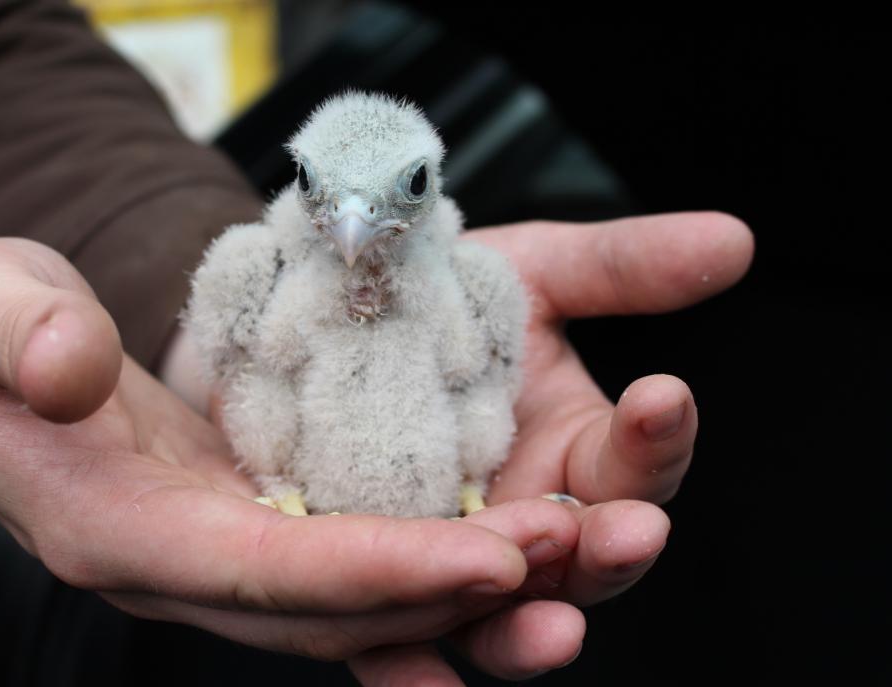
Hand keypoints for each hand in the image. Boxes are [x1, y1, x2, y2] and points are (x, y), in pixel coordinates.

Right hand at [0, 238, 588, 659]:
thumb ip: (20, 335)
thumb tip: (70, 365)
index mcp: (117, 528)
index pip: (263, 572)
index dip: (379, 572)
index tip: (493, 559)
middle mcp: (179, 566)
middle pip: (331, 608)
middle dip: (453, 588)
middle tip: (574, 547)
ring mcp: (218, 557)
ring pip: (353, 602)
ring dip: (459, 584)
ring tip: (569, 544)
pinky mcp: (249, 530)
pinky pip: (349, 567)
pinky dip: (424, 561)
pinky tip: (503, 541)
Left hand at [348, 212, 753, 683]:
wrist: (336, 311)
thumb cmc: (446, 296)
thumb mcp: (531, 271)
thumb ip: (623, 268)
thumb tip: (732, 240)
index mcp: (574, 456)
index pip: (633, 465)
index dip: (653, 439)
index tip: (662, 396)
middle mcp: (524, 521)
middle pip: (583, 561)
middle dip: (609, 549)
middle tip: (627, 529)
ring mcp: (452, 564)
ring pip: (500, 618)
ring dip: (528, 627)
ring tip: (551, 627)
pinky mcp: (377, 590)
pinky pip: (395, 642)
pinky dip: (410, 670)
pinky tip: (421, 684)